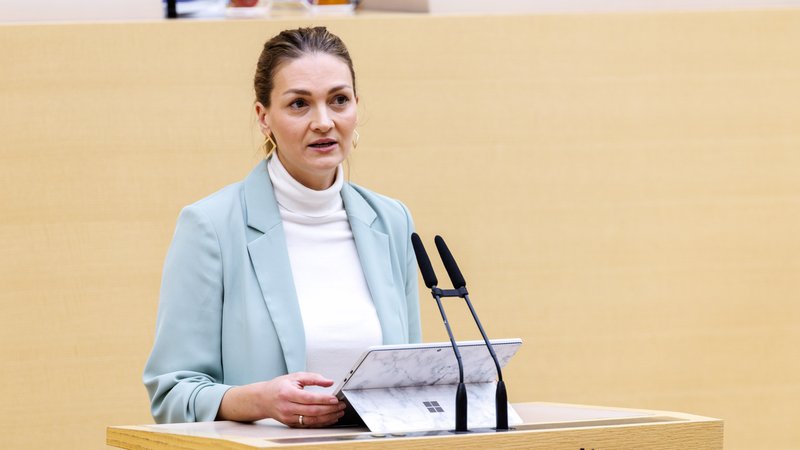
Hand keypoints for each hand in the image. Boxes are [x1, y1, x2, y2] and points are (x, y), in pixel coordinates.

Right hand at [217, 372, 346, 426]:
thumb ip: (314, 378)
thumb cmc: (279, 387)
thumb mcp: (295, 376)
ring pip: (311, 420)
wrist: (263, 399)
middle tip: (341, 406)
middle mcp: (287, 407)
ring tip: (338, 412)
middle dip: (329, 409)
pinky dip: (321, 422)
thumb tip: (329, 382)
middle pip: (312, 411)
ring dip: (327, 418)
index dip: (323, 399)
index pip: (308, 398)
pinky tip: (329, 418)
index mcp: (287, 393)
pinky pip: (308, 425)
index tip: (335, 399)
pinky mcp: (291, 424)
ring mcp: (288, 417)